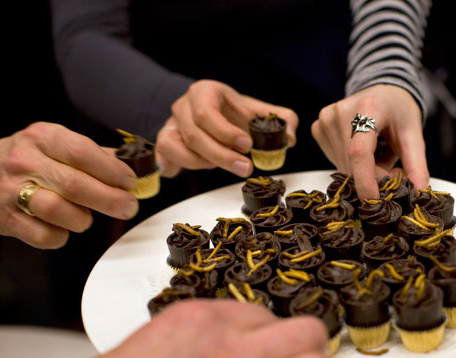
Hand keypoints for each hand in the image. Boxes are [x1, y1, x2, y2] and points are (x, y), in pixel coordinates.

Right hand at [0, 122, 138, 248]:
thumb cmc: (29, 162)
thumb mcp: (55, 145)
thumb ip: (93, 156)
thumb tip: (134, 169)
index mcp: (43, 137)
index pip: (83, 152)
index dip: (113, 171)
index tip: (131, 183)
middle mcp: (26, 161)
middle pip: (76, 185)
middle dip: (110, 200)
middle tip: (128, 207)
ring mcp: (13, 191)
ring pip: (59, 210)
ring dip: (83, 219)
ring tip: (86, 217)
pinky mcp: (7, 219)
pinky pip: (45, 236)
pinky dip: (62, 236)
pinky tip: (63, 228)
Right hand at [155, 80, 297, 177]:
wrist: (206, 112)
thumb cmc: (232, 113)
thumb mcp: (255, 111)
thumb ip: (279, 119)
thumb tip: (291, 137)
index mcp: (204, 92)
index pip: (207, 113)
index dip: (226, 132)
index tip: (247, 145)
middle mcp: (182, 106)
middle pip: (194, 135)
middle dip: (222, 155)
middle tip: (246, 168)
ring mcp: (170, 125)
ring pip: (180, 149)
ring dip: (207, 163)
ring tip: (230, 164)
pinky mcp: (163, 143)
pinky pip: (166, 159)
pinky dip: (182, 167)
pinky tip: (200, 169)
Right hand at [311, 84, 427, 199]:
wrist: (382, 93)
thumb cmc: (399, 111)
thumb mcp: (413, 135)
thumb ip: (416, 166)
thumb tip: (418, 195)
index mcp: (368, 108)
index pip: (360, 152)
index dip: (366, 181)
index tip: (375, 201)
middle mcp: (341, 112)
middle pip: (353, 163)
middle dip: (373, 178)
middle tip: (392, 171)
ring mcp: (326, 119)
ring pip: (343, 166)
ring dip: (363, 172)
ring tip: (379, 155)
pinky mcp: (318, 128)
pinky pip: (335, 160)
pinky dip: (351, 165)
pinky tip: (363, 151)